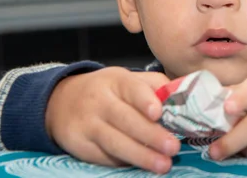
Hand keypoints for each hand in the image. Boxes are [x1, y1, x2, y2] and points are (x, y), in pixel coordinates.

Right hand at [45, 67, 180, 173]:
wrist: (62, 101)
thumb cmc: (109, 91)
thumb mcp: (129, 80)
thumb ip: (156, 87)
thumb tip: (184, 98)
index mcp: (117, 80)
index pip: (131, 88)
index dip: (145, 100)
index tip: (158, 113)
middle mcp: (99, 101)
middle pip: (125, 119)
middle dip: (151, 135)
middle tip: (173, 147)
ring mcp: (87, 124)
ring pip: (114, 142)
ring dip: (141, 156)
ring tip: (163, 164)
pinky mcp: (79, 146)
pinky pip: (104, 157)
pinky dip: (124, 162)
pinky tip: (142, 166)